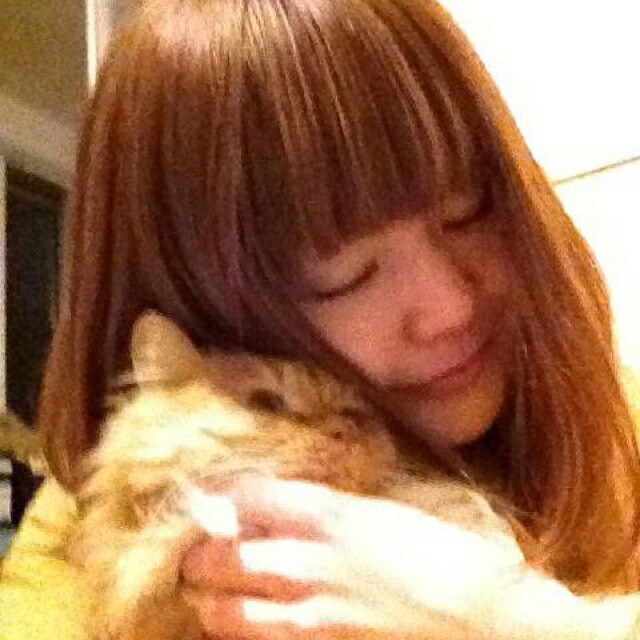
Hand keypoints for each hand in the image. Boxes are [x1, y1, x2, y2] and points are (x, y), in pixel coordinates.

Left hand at [179, 476, 527, 639]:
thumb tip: (286, 509)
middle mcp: (308, 561)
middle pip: (221, 555)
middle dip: (201, 555)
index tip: (213, 500)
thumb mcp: (384, 514)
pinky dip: (238, 637)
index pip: (249, 496)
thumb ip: (330, 510)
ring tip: (208, 597)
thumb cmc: (442, 556)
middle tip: (199, 554)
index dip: (223, 496)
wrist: (481, 619)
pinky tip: (240, 630)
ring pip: (224, 612)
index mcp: (329, 515)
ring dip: (209, 602)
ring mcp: (308, 615)